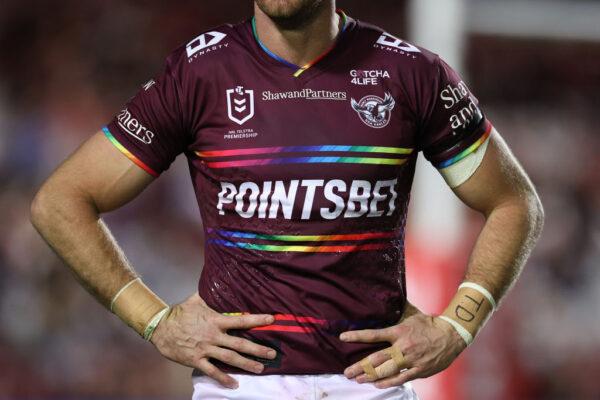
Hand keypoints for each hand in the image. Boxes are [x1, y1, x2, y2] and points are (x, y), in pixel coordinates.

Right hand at [150, 293, 275, 388]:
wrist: (159, 328)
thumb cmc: (179, 313)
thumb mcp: (195, 300)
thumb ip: (208, 294)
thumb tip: (216, 280)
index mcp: (215, 320)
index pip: (240, 321)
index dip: (257, 320)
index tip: (271, 319)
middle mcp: (213, 336)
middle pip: (240, 344)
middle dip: (258, 349)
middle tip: (273, 354)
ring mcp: (206, 349)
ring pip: (230, 359)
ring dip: (247, 364)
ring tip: (260, 368)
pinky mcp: (197, 360)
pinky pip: (212, 371)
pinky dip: (223, 379)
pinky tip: (234, 384)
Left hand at [340, 304, 466, 388]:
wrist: (452, 335)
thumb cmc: (429, 324)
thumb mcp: (411, 314)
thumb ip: (397, 309)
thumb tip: (387, 293)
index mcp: (398, 331)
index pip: (373, 334)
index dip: (357, 336)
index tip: (343, 337)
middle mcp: (402, 347)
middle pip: (376, 359)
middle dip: (360, 366)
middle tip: (347, 372)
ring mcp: (410, 360)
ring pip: (386, 371)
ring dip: (370, 376)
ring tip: (358, 379)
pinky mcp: (419, 370)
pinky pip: (401, 379)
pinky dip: (388, 382)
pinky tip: (377, 384)